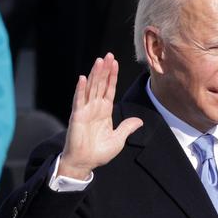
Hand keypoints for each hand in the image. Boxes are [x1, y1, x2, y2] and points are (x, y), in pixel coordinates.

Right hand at [59, 53, 142, 179]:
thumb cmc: (99, 152)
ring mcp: (85, 110)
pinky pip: (79, 100)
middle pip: (101, 84)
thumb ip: (127, 128)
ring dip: (95, 74)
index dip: (113, 76)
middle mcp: (95, 108)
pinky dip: (81, 89)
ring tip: (99, 61)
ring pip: (91, 88)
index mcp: (104, 112)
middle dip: (105, 70)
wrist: (85, 162)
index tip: (115, 63)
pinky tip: (83, 78)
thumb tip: (140, 121)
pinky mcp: (77, 116)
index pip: (109, 90)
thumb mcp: (119, 139)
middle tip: (109, 55)